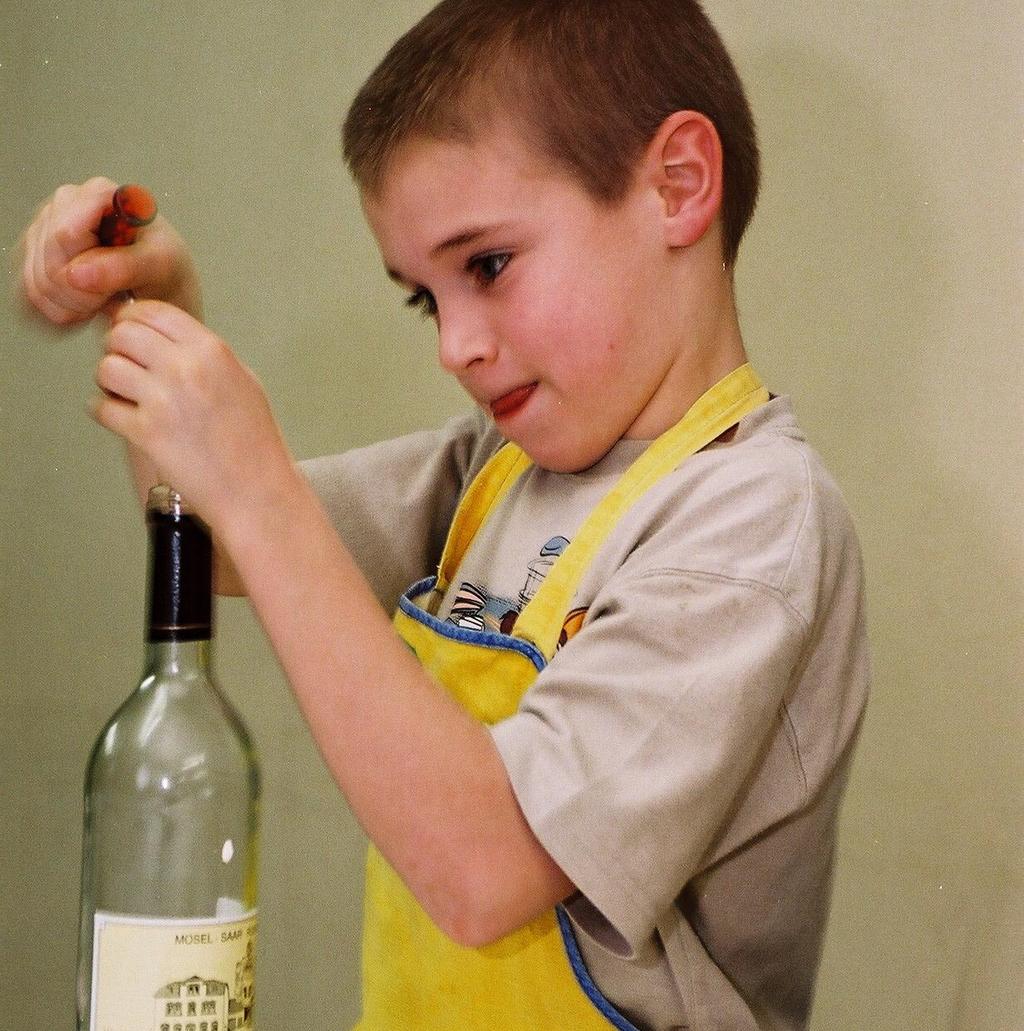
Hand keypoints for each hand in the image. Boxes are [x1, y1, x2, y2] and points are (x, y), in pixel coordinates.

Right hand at [18, 177, 202, 327]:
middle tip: (112, 297)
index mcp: (100, 194)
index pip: (66, 235)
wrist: (163, 288)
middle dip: (81, 292)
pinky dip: (59, 312)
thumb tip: (77, 272)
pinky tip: (86, 307)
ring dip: (72, 305)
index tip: (112, 285)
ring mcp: (46, 229)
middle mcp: (67, 205)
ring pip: (36, 281)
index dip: (85, 269)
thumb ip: (124, 267)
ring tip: (104, 300)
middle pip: (48, 261)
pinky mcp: (35, 257)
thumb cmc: (167, 269)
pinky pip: (29, 294)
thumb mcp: (160, 266)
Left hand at [93, 300, 294, 530]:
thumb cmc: (254, 442)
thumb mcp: (242, 380)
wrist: (256, 489)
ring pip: (106, 368)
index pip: (153, 310)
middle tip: (127, 367)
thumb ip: (204, 355)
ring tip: (126, 396)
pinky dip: (105, 412)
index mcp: (211, 350)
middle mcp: (186, 368)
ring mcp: (164, 400)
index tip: (132, 333)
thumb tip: (164, 338)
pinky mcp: (146, 432)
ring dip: (109, 382)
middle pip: (122, 334)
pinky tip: (122, 418)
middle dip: (117, 349)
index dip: (134, 319)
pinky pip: (102, 408)